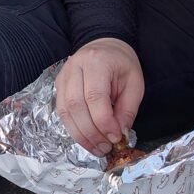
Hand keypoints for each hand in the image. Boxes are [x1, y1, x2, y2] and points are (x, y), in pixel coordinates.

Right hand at [56, 38, 143, 156]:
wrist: (105, 45)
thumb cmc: (122, 64)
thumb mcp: (135, 84)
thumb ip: (127, 109)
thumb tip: (120, 134)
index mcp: (96, 63)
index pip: (95, 97)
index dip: (103, 122)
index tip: (115, 138)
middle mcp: (74, 68)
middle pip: (76, 106)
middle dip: (91, 132)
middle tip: (106, 148)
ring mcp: (63, 76)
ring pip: (65, 111)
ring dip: (80, 135)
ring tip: (96, 148)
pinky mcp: (58, 85)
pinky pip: (61, 111)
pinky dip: (73, 128)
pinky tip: (86, 138)